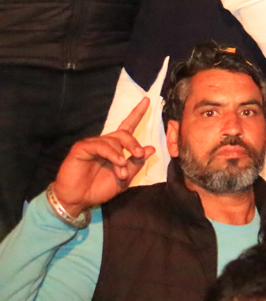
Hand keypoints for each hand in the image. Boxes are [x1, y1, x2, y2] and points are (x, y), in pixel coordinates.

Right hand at [51, 98, 155, 216]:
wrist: (78, 201)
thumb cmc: (99, 189)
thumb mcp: (124, 179)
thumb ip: (136, 164)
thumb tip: (151, 149)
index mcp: (115, 148)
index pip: (127, 127)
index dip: (137, 114)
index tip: (147, 100)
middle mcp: (104, 144)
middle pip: (123, 133)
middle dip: (134, 143)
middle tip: (139, 154)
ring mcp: (92, 145)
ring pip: (113, 141)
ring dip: (121, 156)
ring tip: (122, 172)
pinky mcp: (81, 149)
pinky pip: (100, 146)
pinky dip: (112, 154)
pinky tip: (118, 162)